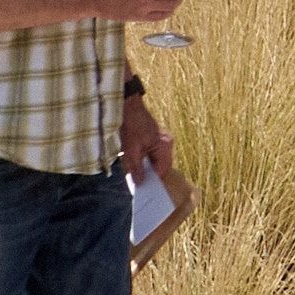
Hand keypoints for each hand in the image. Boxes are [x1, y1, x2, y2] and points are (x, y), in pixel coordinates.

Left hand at [124, 94, 187, 210]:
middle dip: (148, 174)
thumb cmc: (131, 124)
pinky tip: (133, 158)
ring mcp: (161, 141)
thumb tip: (140, 183)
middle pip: (159, 167)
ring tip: (132, 168)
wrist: (127, 105)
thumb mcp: (131, 149)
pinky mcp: (154, 139)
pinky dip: (143, 158)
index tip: (143, 189)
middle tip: (136, 181)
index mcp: (164, 146)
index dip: (152, 181)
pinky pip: (151, 154)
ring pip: (154, 161)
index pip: (162, 171)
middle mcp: (166, 144)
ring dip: (144, 166)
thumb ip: (136, 167)